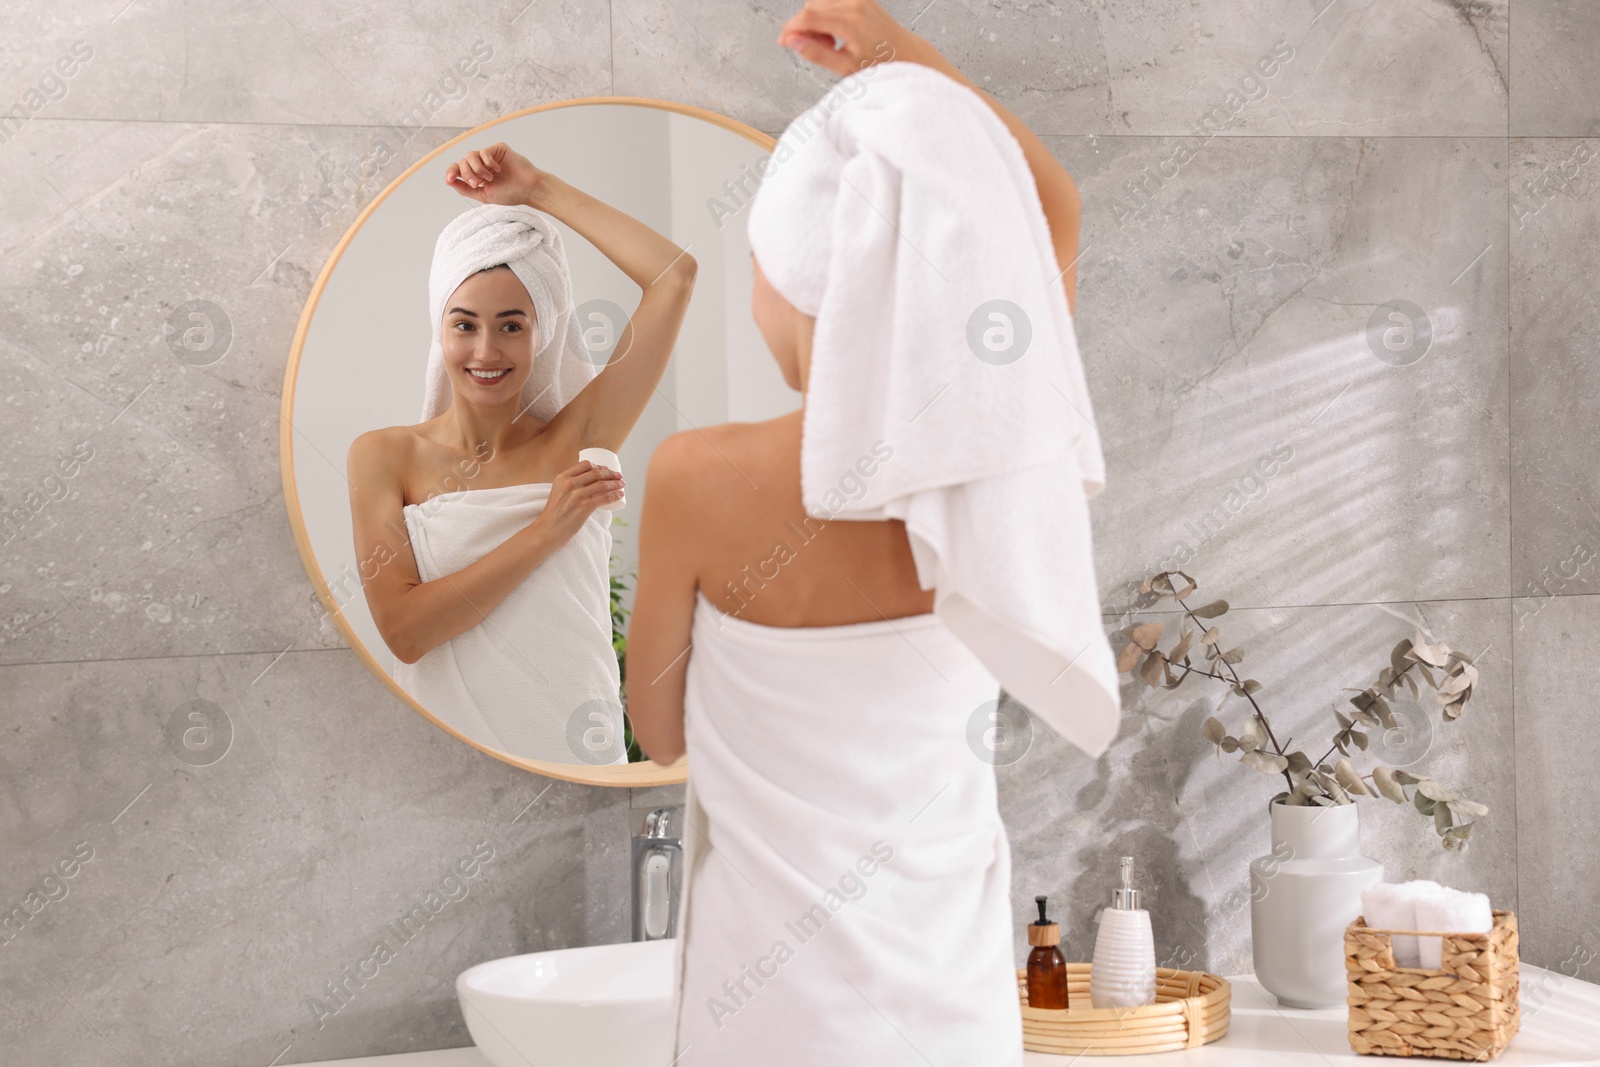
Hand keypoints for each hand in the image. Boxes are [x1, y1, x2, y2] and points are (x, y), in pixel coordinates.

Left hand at [444, 142, 546, 206]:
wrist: (528, 189)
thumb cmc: (510, 194)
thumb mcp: (483, 195)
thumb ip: (465, 189)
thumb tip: (447, 181)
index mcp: (477, 176)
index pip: (458, 169)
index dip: (451, 172)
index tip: (450, 178)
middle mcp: (481, 164)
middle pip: (462, 162)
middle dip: (467, 173)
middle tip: (477, 183)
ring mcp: (489, 156)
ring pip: (470, 155)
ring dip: (477, 168)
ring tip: (489, 177)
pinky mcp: (498, 149)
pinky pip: (484, 151)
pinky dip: (488, 162)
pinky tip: (498, 169)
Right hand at [533, 461, 623, 545]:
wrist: (548, 530)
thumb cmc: (554, 514)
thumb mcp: (558, 492)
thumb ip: (569, 486)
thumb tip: (587, 484)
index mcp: (563, 477)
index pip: (585, 465)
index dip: (599, 466)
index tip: (606, 469)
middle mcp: (570, 483)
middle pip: (596, 473)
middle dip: (611, 473)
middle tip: (618, 476)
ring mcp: (578, 495)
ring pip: (603, 484)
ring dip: (616, 483)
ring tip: (622, 484)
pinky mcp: (585, 507)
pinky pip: (605, 498)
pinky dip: (615, 495)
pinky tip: (620, 494)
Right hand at [776, 0, 927, 78]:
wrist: (906, 54)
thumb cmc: (881, 65)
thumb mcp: (846, 67)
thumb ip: (817, 53)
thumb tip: (792, 41)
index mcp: (850, 22)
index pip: (808, 16)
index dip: (791, 28)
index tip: (784, 41)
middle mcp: (854, 4)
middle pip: (811, 6)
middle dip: (805, 27)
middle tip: (817, 48)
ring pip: (820, 2)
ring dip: (816, 21)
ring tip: (830, 42)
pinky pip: (832, 0)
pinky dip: (827, 14)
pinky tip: (836, 32)